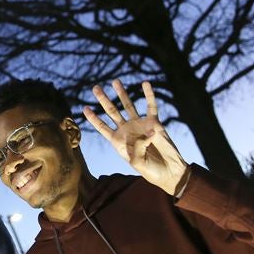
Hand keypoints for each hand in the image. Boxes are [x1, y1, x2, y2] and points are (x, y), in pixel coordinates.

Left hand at [84, 79, 188, 195]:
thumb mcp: (139, 163)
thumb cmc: (151, 171)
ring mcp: (140, 125)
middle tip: (95, 87)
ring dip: (121, 93)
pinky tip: (145, 84)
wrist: (168, 171)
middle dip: (103, 99)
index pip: (102, 127)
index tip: (85, 108)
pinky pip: (151, 106)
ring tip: (115, 81)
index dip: (94, 118)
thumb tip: (147, 132)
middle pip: (112, 111)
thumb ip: (138, 148)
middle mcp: (127, 130)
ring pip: (128, 105)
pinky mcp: (154, 122)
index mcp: (118, 141)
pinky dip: (149, 95)